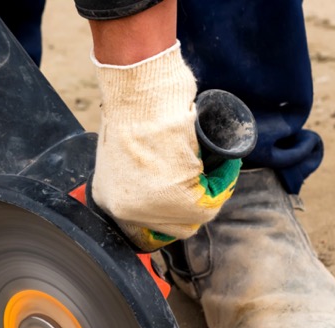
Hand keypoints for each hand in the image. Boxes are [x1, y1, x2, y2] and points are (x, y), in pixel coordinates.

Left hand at [91, 43, 239, 251]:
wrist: (140, 93)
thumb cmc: (133, 108)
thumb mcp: (125, 149)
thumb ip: (138, 172)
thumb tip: (162, 178)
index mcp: (110, 199)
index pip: (147, 226)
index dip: (172, 212)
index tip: (188, 197)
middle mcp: (127, 211)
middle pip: (174, 226)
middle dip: (195, 206)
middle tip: (207, 181)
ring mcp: (151, 208)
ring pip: (195, 217)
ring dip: (211, 195)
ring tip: (216, 169)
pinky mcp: (178, 200)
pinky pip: (210, 202)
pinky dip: (223, 183)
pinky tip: (224, 167)